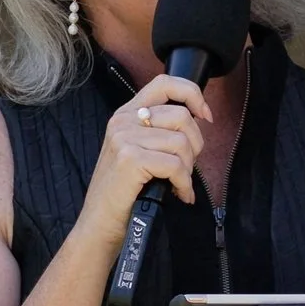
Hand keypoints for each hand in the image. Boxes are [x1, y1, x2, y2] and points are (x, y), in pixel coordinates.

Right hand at [78, 74, 212, 251]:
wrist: (99, 222)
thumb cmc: (123, 191)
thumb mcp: (136, 150)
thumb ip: (158, 131)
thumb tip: (196, 120)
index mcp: (127, 114)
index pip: (165, 83)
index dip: (192, 94)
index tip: (205, 115)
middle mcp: (124, 121)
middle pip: (182, 116)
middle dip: (194, 146)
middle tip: (185, 168)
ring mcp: (125, 138)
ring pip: (182, 143)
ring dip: (188, 169)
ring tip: (178, 183)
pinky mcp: (130, 159)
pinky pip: (175, 165)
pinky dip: (183, 184)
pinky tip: (177, 193)